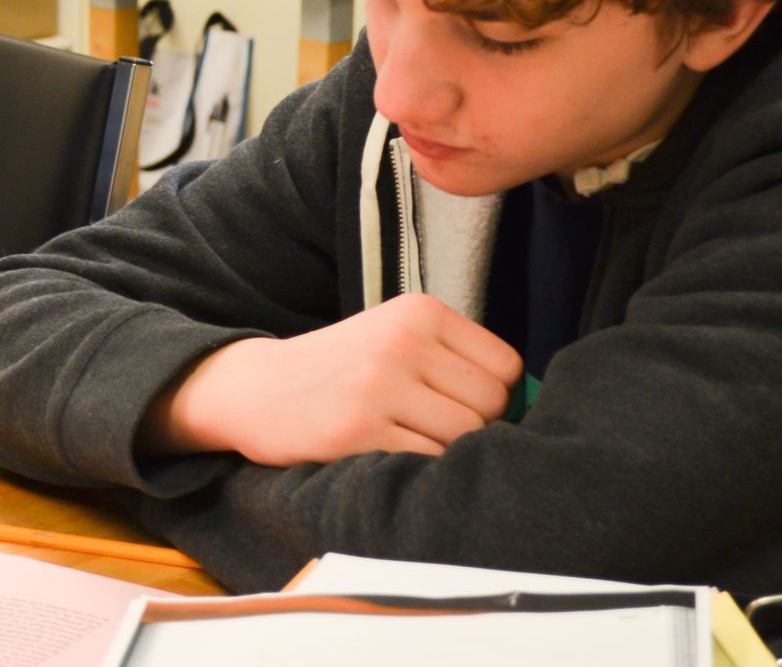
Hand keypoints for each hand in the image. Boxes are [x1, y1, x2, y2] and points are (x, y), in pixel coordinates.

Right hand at [142, 294, 522, 465]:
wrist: (254, 388)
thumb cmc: (339, 370)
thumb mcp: (393, 337)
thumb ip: (452, 359)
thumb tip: (527, 406)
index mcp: (418, 312)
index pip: (506, 366)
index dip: (492, 396)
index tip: (454, 403)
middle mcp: (402, 341)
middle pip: (491, 405)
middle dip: (471, 427)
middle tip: (426, 426)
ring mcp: (379, 386)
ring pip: (463, 438)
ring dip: (443, 452)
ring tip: (404, 440)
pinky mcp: (357, 430)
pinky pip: (425, 462)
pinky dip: (416, 469)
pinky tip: (385, 454)